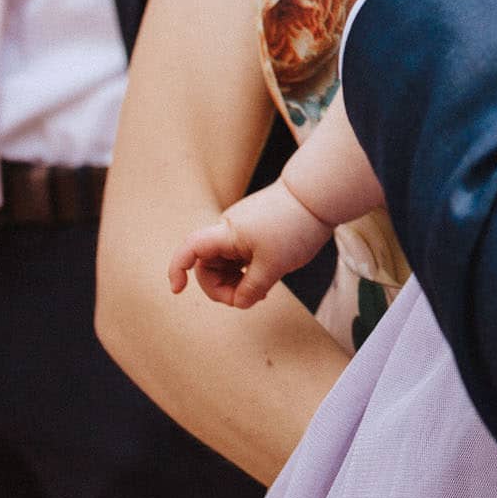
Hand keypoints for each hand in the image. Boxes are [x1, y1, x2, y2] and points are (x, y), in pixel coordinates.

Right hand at [166, 179, 334, 309]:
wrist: (319, 194)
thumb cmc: (296, 225)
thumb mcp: (274, 265)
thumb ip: (252, 288)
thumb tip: (239, 302)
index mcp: (226, 234)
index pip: (190, 249)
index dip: (177, 269)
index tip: (177, 290)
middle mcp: (229, 229)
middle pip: (209, 265)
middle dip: (222, 287)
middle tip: (248, 299)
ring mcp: (243, 230)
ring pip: (227, 264)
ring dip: (238, 282)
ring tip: (263, 291)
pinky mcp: (257, 230)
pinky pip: (242, 257)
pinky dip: (249, 272)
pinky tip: (266, 281)